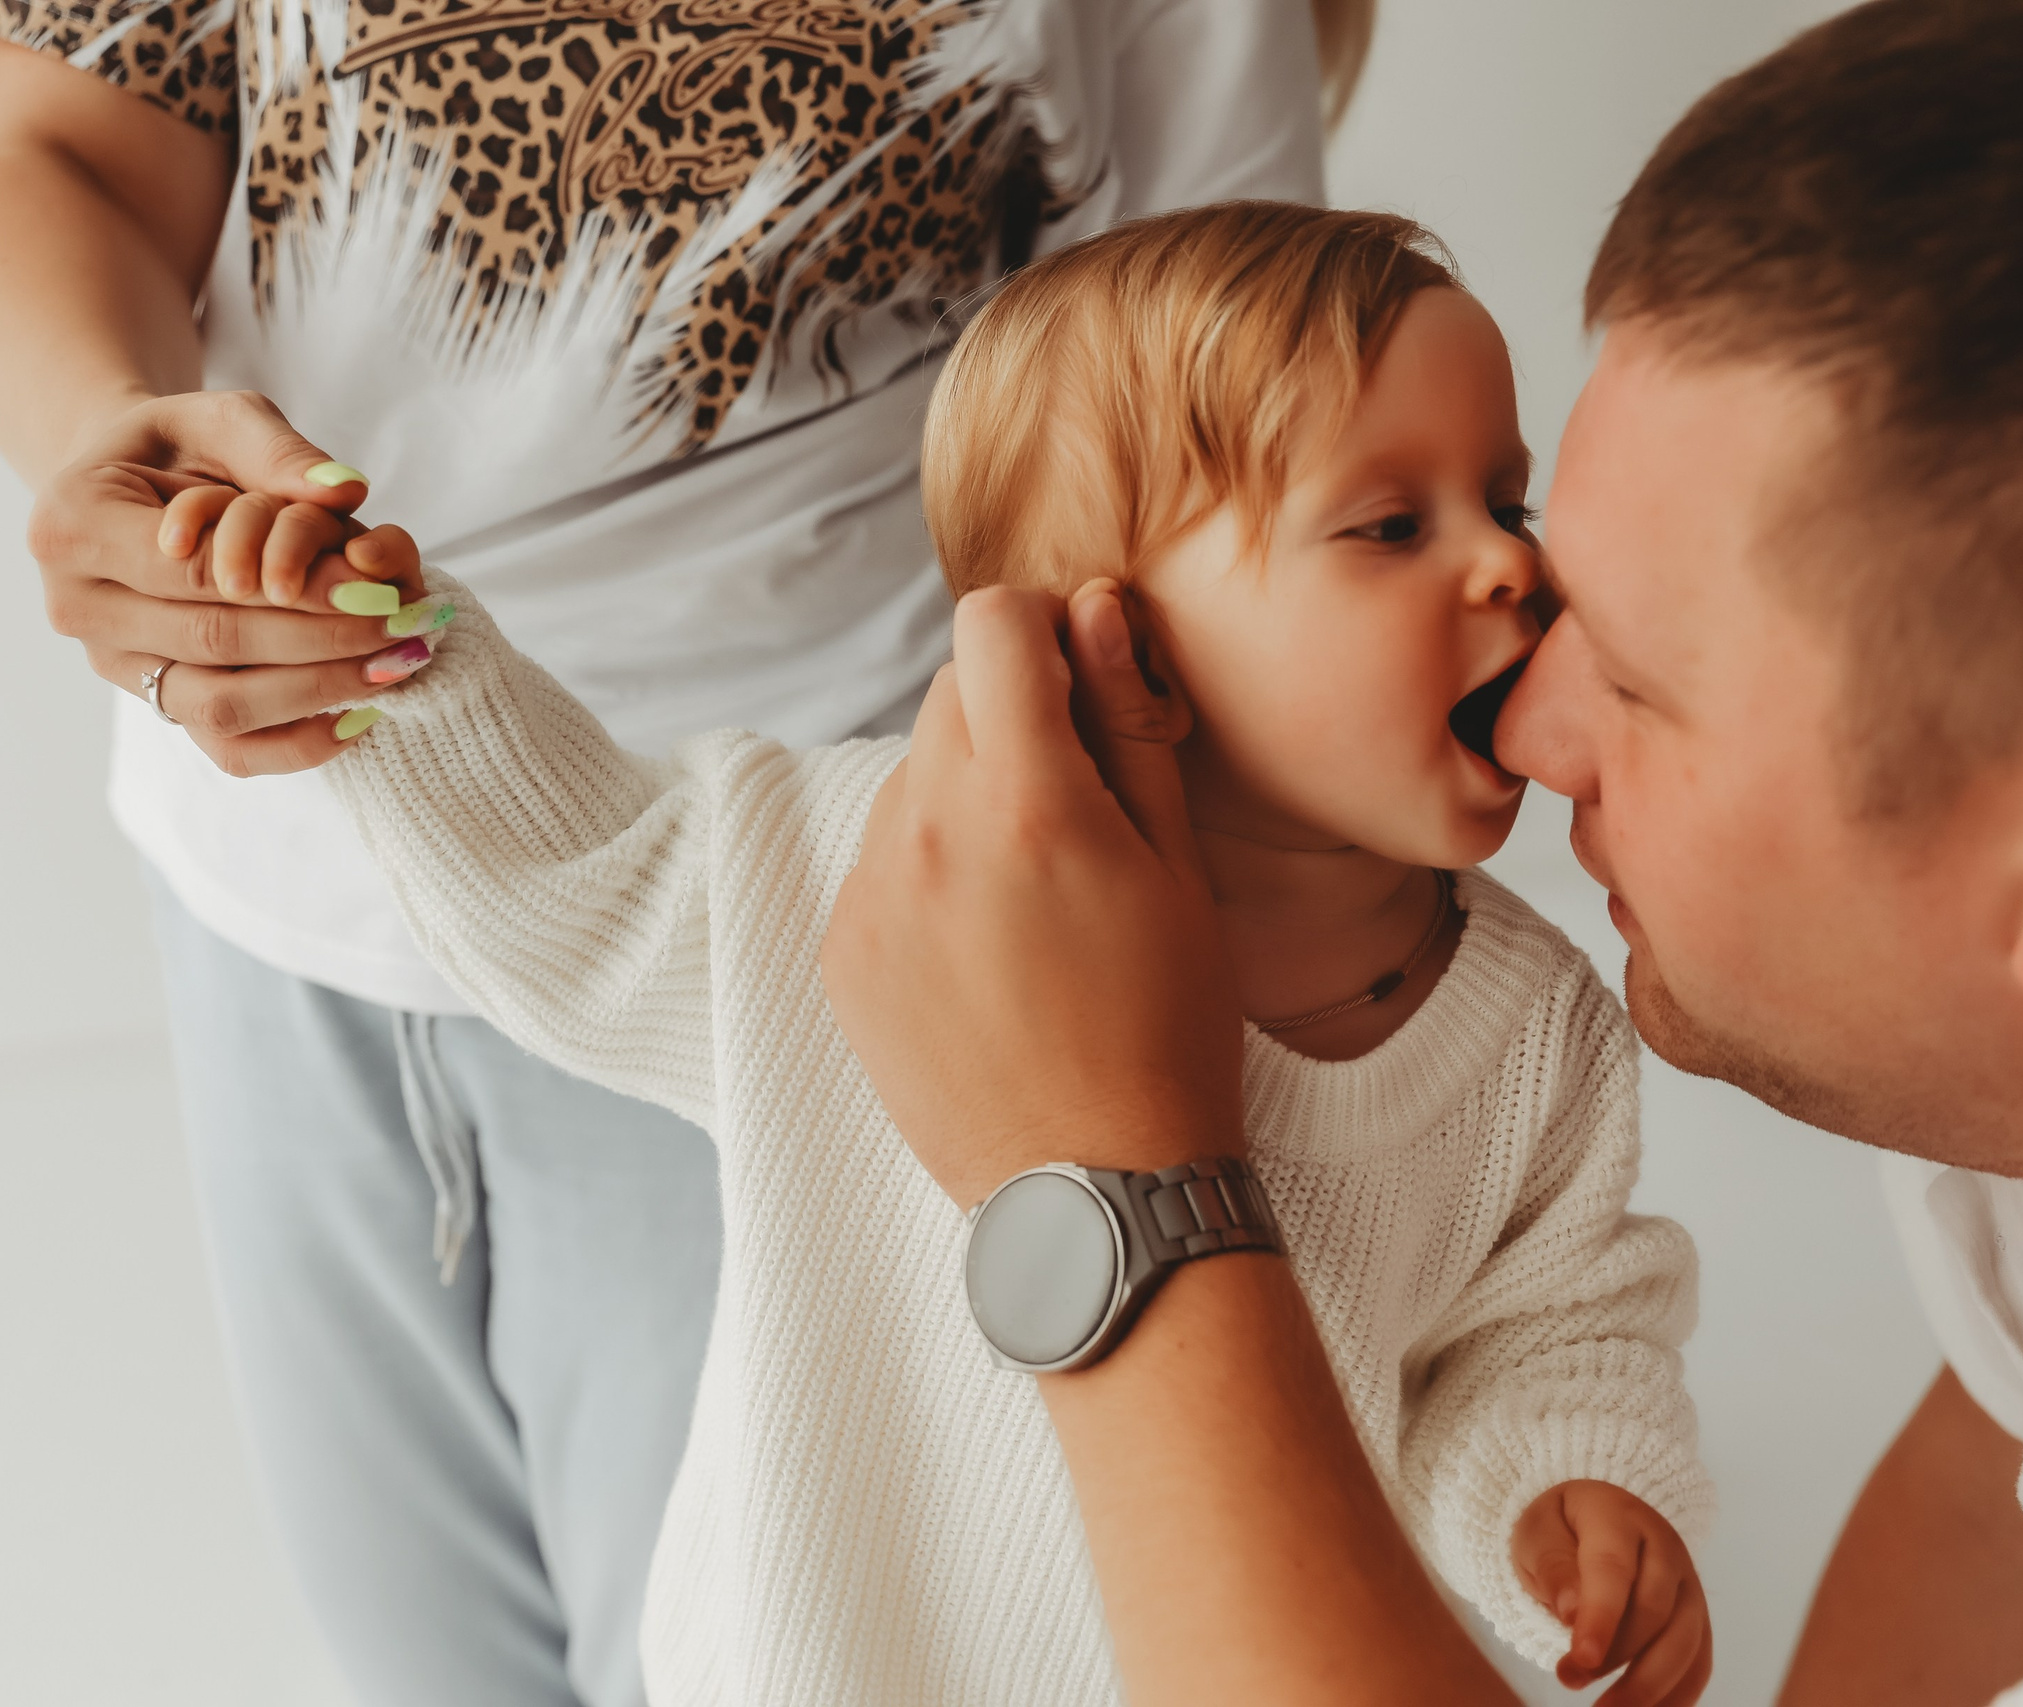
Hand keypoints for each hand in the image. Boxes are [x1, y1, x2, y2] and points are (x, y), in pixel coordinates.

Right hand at [28, 390, 425, 775]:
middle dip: (320, 638)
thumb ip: (278, 449)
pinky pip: (228, 749)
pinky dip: (299, 743)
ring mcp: (113, 667)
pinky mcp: (153, 704)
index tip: (375, 586)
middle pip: (213, 642)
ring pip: (220, 707)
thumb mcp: (219, 417)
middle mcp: (78, 608)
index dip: (291, 585)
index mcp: (70, 526)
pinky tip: (363, 716)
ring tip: (394, 665)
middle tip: (404, 628)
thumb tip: (344, 493)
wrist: (134, 491)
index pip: (193, 573)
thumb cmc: (179, 448)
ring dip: (318, 692)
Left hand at [821, 578, 1239, 1206]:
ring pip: (911, 779)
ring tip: (1033, 896)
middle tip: (1075, 802)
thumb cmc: (1166, 1028)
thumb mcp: (1179, 868)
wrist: (1093, 1186)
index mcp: (1028, 802)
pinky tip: (988, 949)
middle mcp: (929, 834)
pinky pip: (882, 863)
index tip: (1077, 677)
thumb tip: (1095, 610)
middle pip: (950, 696)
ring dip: (966, 796)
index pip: (993, 625)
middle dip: (1011, 715)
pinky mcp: (842, 953)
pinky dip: (929, 872)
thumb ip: (1130, 726)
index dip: (1043, 630)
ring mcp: (872, 896)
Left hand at [1511, 1481, 1711, 1706]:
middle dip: (1615, 1657)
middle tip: (1569, 1680)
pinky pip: (1698, 1662)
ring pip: (1684, 1641)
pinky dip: (1676, 1695)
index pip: (1613, 1570)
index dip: (1601, 1618)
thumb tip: (1572, 1615)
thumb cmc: (1559, 1528)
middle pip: (1655, 1611)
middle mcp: (1664, 1547)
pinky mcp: (1696, 1616)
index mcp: (1618, 1517)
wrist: (1593, 1515)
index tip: (1580, 1660)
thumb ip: (1553, 1568)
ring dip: (1648, 1686)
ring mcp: (1686, 1583)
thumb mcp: (1537, 1533)